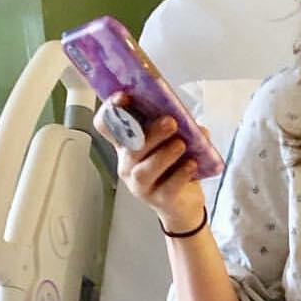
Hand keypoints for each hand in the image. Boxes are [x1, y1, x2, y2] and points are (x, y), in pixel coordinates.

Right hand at [93, 93, 206, 230]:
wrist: (184, 204)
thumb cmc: (175, 166)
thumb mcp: (176, 141)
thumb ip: (181, 128)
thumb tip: (190, 121)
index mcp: (129, 145)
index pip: (108, 126)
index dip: (112, 111)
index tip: (124, 97)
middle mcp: (129, 164)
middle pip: (130, 146)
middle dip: (151, 132)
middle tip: (171, 122)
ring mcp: (141, 184)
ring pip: (144, 169)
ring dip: (164, 154)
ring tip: (181, 144)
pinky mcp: (159, 199)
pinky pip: (168, 187)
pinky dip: (181, 174)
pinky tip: (192, 164)